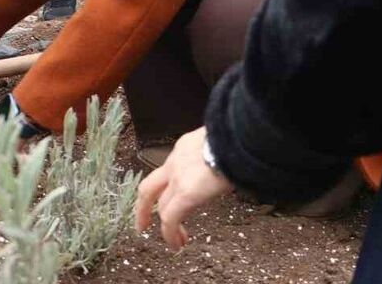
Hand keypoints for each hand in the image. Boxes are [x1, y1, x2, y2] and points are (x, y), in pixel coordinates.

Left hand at [134, 127, 232, 249]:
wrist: (237, 137)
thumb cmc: (237, 140)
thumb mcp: (222, 145)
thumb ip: (218, 156)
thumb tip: (232, 165)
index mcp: (184, 148)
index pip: (168, 169)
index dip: (164, 185)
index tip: (165, 196)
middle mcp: (175, 162)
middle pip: (151, 188)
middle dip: (145, 207)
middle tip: (143, 224)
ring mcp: (177, 178)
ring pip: (161, 205)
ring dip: (166, 226)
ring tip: (174, 242)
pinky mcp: (185, 194)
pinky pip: (170, 218)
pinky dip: (170, 233)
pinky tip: (177, 244)